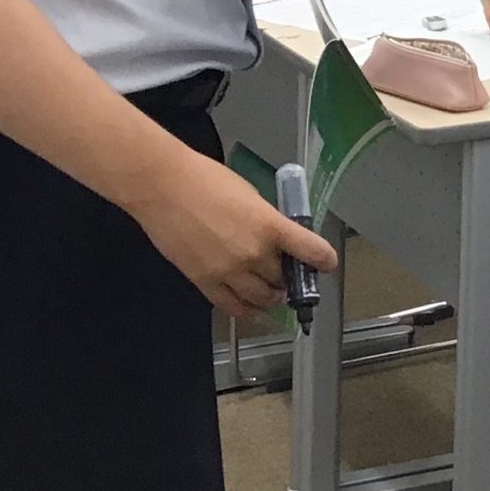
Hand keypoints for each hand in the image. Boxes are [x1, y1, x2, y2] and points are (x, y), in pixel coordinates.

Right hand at [127, 149, 337, 324]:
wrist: (163, 187)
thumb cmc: (206, 180)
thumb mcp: (249, 195)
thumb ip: (266, 221)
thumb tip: (277, 238)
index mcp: (270, 226)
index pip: (311, 250)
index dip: (324, 260)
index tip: (326, 264)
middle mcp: (254, 253)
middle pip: (284, 279)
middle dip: (289, 279)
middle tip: (288, 276)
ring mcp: (229, 271)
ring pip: (262, 298)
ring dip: (271, 298)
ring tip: (272, 293)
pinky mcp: (204, 281)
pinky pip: (232, 306)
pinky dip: (246, 311)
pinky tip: (252, 310)